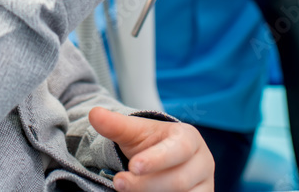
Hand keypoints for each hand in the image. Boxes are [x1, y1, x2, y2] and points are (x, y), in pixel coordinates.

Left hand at [88, 106, 213, 191]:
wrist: (161, 158)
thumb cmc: (149, 143)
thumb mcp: (133, 132)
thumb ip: (116, 124)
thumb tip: (94, 113)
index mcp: (190, 138)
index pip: (178, 149)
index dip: (157, 159)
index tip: (133, 166)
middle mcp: (203, 163)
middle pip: (178, 181)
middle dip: (145, 184)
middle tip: (118, 183)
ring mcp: (204, 186)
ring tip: (127, 191)